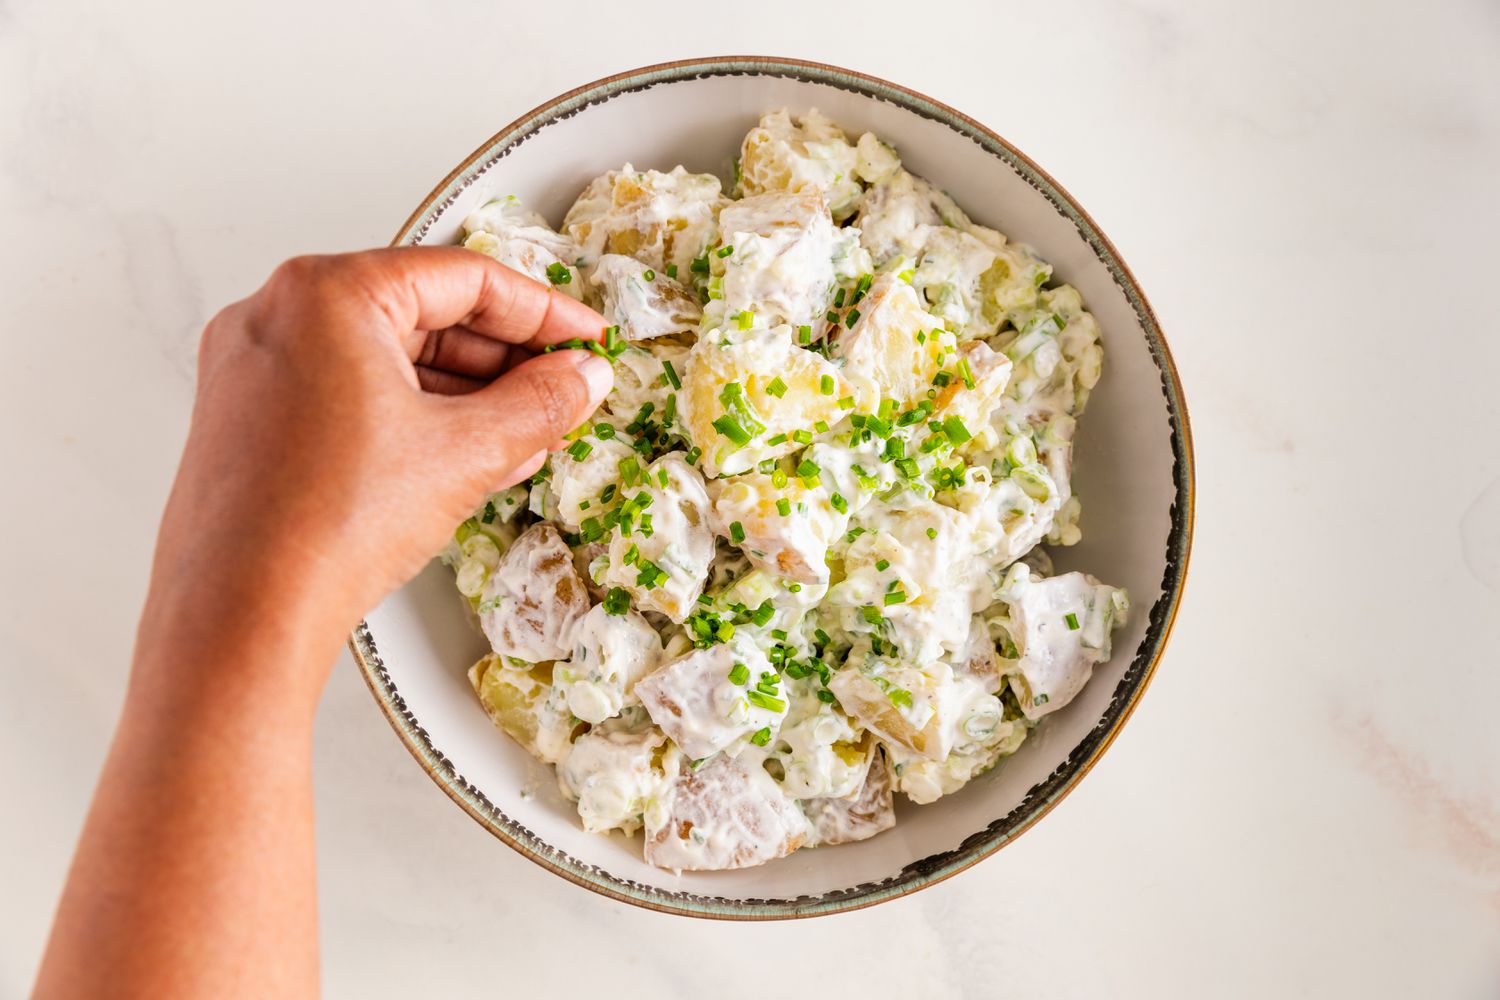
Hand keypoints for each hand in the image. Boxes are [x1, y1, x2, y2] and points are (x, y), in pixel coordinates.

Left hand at [148, 247, 612, 676]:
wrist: (240, 618)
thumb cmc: (327, 526)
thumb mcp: (465, 453)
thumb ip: (540, 403)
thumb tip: (583, 378)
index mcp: (326, 293)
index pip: (463, 277)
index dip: (543, 309)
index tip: (584, 337)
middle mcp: (278, 314)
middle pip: (421, 312)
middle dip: (503, 358)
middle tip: (563, 388)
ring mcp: (255, 368)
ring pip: (385, 358)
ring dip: (464, 392)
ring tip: (527, 432)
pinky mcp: (249, 420)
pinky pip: (349, 394)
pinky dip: (412, 416)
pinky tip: (465, 455)